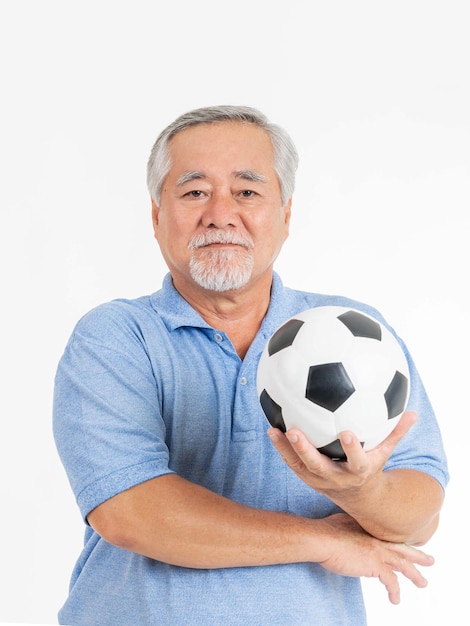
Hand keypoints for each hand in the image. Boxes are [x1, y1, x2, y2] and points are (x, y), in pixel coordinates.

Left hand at [267, 411, 417, 496]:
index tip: (346, 432)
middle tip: (295, 431)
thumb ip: (396, 433)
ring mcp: (318, 480)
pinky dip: (280, 448)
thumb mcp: (385, 453)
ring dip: (286, 449)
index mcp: (358, 472)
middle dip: (306, 450)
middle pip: (319, 467)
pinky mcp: (306, 477)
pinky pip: (291, 462)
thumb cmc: (372, 466)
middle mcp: (336, 478)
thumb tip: (413, 413)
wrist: (358, 498)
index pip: (356, 462)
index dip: (351, 449)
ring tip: (274, 430)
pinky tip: (271, 428)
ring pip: (299, 466)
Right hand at [317, 513, 432, 603]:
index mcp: (370, 528)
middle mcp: (377, 538)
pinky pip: (392, 582)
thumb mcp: (343, 522)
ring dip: (415, 575)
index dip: (400, 542)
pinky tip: (395, 600)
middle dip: (418, 555)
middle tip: (430, 560)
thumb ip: (352, 527)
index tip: (408, 546)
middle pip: (403, 547)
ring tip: (422, 583)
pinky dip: (395, 592)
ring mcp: (378, 551)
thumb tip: (350, 531)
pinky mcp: (375, 565)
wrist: (322, 539)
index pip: (391, 536)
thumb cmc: (325, 530)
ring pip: (404, 564)